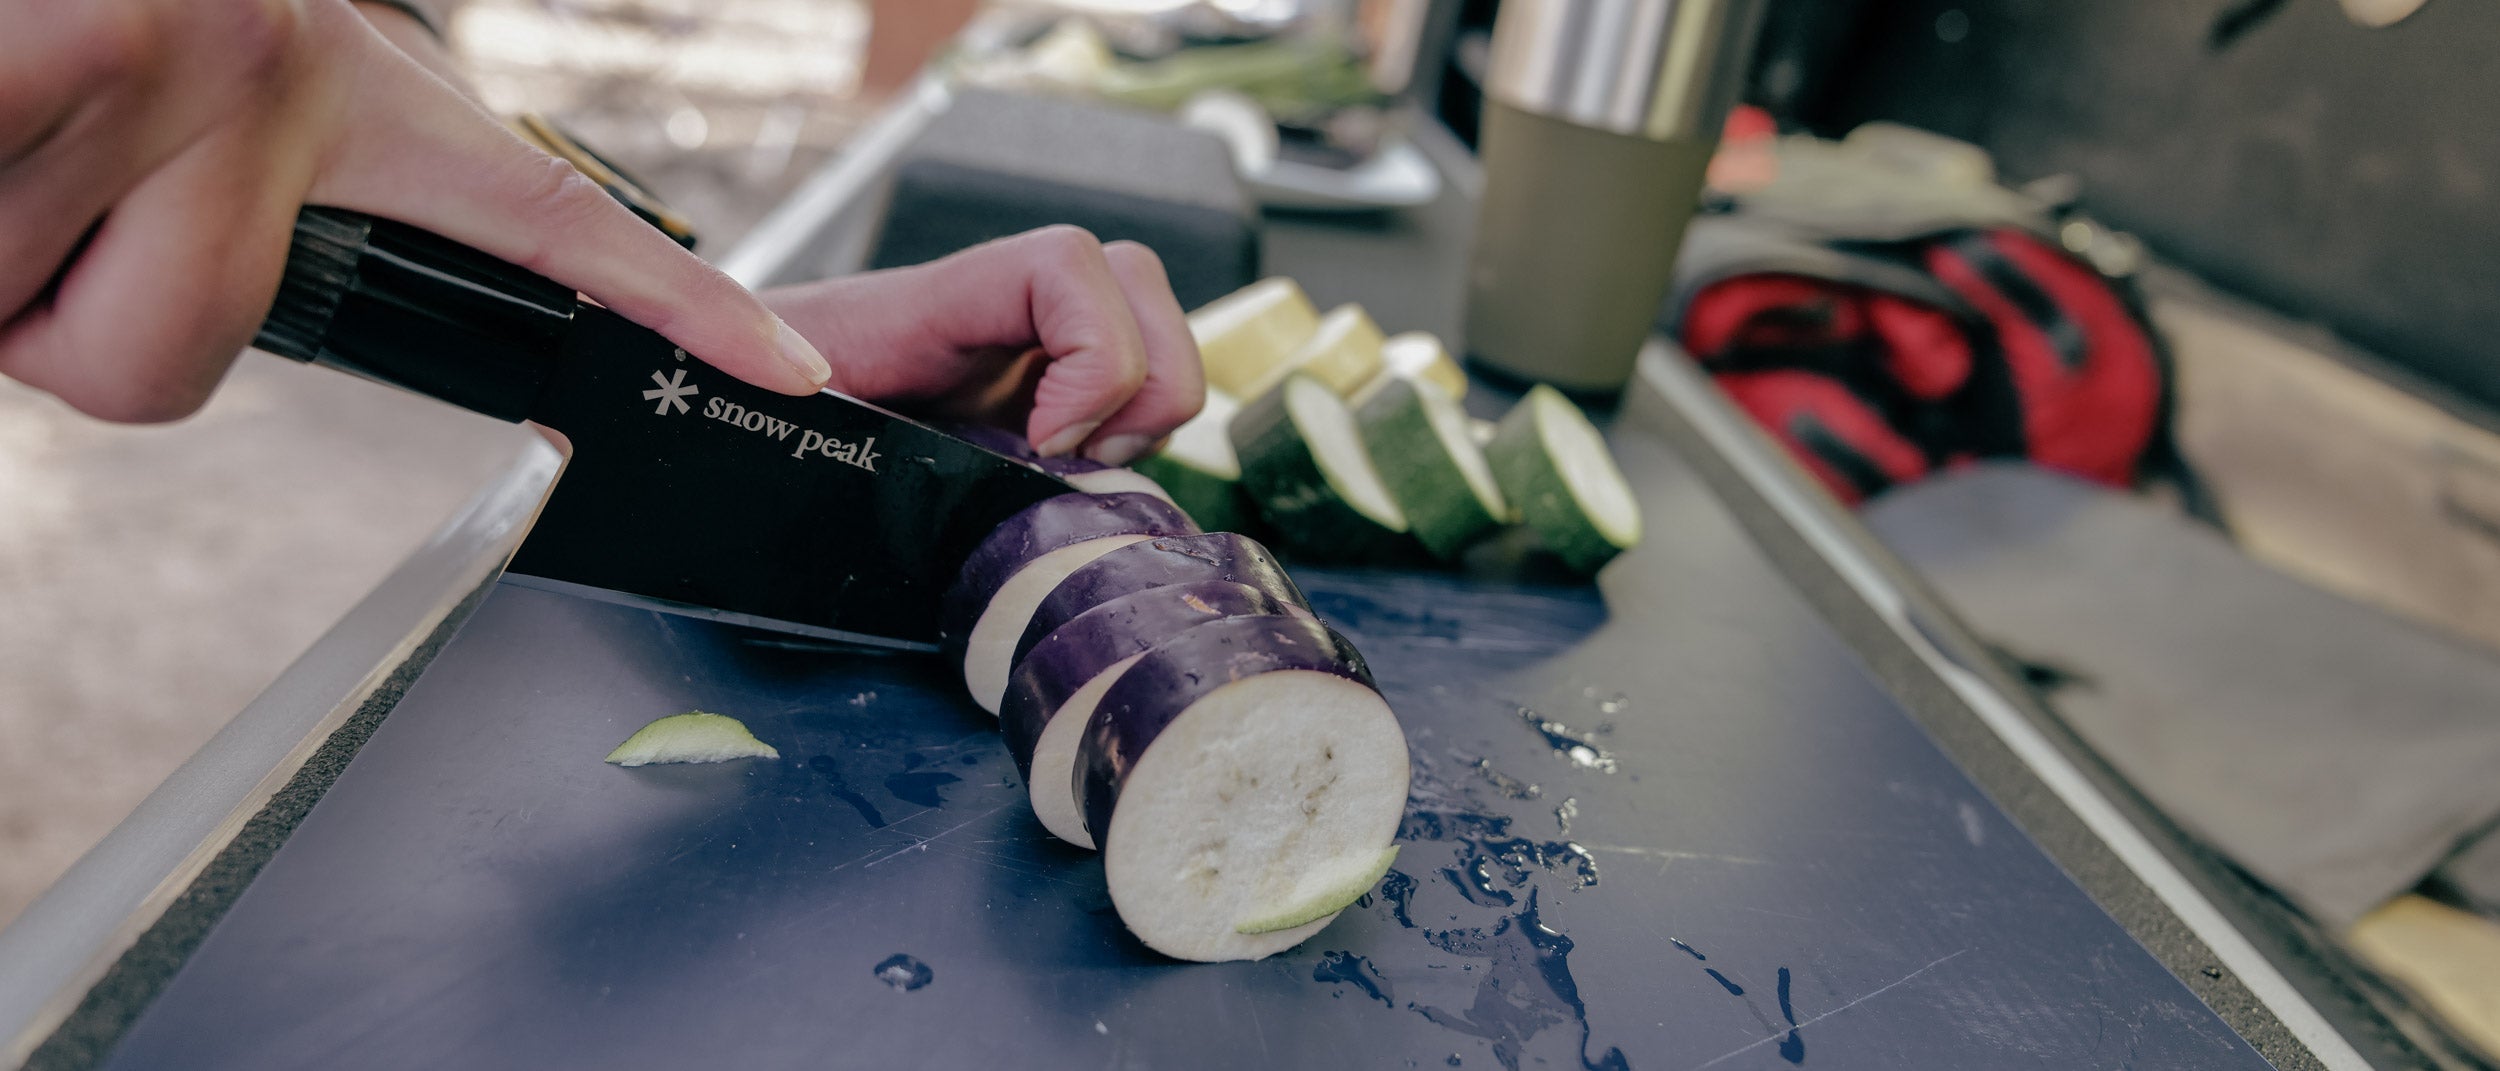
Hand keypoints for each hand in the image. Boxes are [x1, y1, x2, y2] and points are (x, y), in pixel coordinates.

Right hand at [0, 0, 828, 423]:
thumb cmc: (72, 21)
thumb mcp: (201, 105)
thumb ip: (256, 219)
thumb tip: (193, 345)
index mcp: (343, 87)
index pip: (545, 215)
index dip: (679, 304)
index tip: (791, 368)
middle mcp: (274, 66)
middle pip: (177, 364)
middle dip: (74, 327)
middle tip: (43, 201)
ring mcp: (162, 61)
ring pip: (73, 349)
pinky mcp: (46, 58)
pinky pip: (1, 300)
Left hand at [765, 227, 1204, 463]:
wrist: (723, 414)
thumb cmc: (731, 413)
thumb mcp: (757, 408)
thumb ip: (784, 395)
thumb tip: (828, 417)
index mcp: (928, 305)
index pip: (1061, 262)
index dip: (1093, 352)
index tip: (1046, 442)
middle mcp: (990, 313)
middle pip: (1135, 277)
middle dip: (1145, 381)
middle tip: (1080, 461)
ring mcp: (1021, 348)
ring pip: (1150, 327)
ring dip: (1150, 410)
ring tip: (1082, 474)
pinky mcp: (1033, 391)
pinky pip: (1131, 383)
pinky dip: (1136, 434)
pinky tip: (1076, 485)